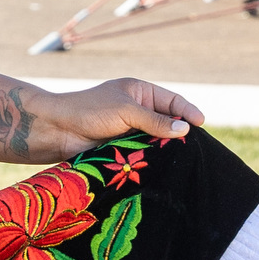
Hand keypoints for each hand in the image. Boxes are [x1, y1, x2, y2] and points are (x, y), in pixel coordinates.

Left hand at [0, 77, 201, 161]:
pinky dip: (151, 159)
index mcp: (139, 92)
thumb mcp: (126, 111)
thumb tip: (185, 129)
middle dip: (179, 133)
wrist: (57, 130)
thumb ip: (155, 121)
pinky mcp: (121, 147)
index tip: (201, 123)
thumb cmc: (89, 111)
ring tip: (182, 159)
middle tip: (195, 147)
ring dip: (165, 149)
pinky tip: (162, 167)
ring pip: (155, 140)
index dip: (187, 112)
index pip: (171, 101)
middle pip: (166, 122)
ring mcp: (129, 129)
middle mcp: (136, 109)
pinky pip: (143, 153)